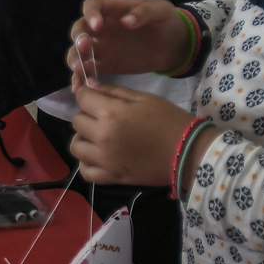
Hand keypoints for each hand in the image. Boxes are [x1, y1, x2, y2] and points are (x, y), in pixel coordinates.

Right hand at [65, 0, 192, 77]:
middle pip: (80, 28)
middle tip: (84, 47)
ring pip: (78, 51)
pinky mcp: (105, 65)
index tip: (97, 25)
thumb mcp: (160, 10)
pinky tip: (80, 87)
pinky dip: (82, 78)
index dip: (90, 13)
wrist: (174, 45)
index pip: (93, 4)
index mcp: (112, 8)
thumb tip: (126, 21)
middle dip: (78, 37)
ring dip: (75, 58)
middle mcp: (101, 27)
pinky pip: (88, 70)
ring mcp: (101, 47)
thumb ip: (144, 12)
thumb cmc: (166, 21)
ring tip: (79, 68)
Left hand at [67, 83, 194, 186]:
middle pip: (76, 121)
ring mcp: (104, 160)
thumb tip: (89, 86)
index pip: (82, 98)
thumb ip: (113, 92)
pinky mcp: (111, 177)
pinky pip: (85, 171)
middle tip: (102, 116)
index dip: (86, 94)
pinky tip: (98, 156)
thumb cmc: (168, 120)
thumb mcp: (143, 98)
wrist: (188, 152)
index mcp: (110, 114)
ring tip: (98, 136)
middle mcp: (101, 137)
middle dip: (86, 114)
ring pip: (75, 146)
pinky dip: (87, 163)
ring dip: (84, 138)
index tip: (94, 96)